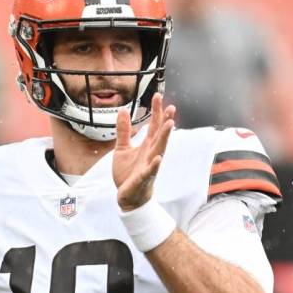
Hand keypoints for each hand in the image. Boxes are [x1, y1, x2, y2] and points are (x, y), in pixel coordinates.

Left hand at [113, 93, 175, 211]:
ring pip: (159, 149)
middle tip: (170, 106)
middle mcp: (151, 153)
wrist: (128, 197)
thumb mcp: (122, 149)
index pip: (153, 125)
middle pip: (159, 134)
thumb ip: (123, 131)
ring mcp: (149, 166)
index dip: (156, 111)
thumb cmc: (128, 174)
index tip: (158, 95)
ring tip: (170, 124)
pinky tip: (157, 157)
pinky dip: (154, 165)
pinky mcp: (143, 178)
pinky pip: (150, 171)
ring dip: (164, 137)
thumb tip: (122, 110)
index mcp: (147, 146)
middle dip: (165, 121)